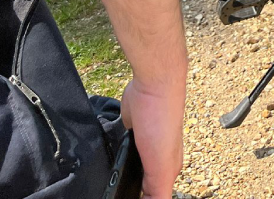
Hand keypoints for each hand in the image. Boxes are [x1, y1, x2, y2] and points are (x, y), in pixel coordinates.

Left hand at [118, 76, 185, 198]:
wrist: (152, 86)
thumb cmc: (162, 123)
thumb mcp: (162, 167)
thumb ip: (158, 194)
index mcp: (167, 171)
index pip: (153, 197)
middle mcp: (155, 160)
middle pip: (140, 186)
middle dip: (128, 190)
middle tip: (112, 193)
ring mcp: (142, 146)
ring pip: (129, 170)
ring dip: (120, 176)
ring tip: (106, 185)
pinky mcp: (129, 132)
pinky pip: (120, 151)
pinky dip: (114, 159)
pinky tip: (106, 164)